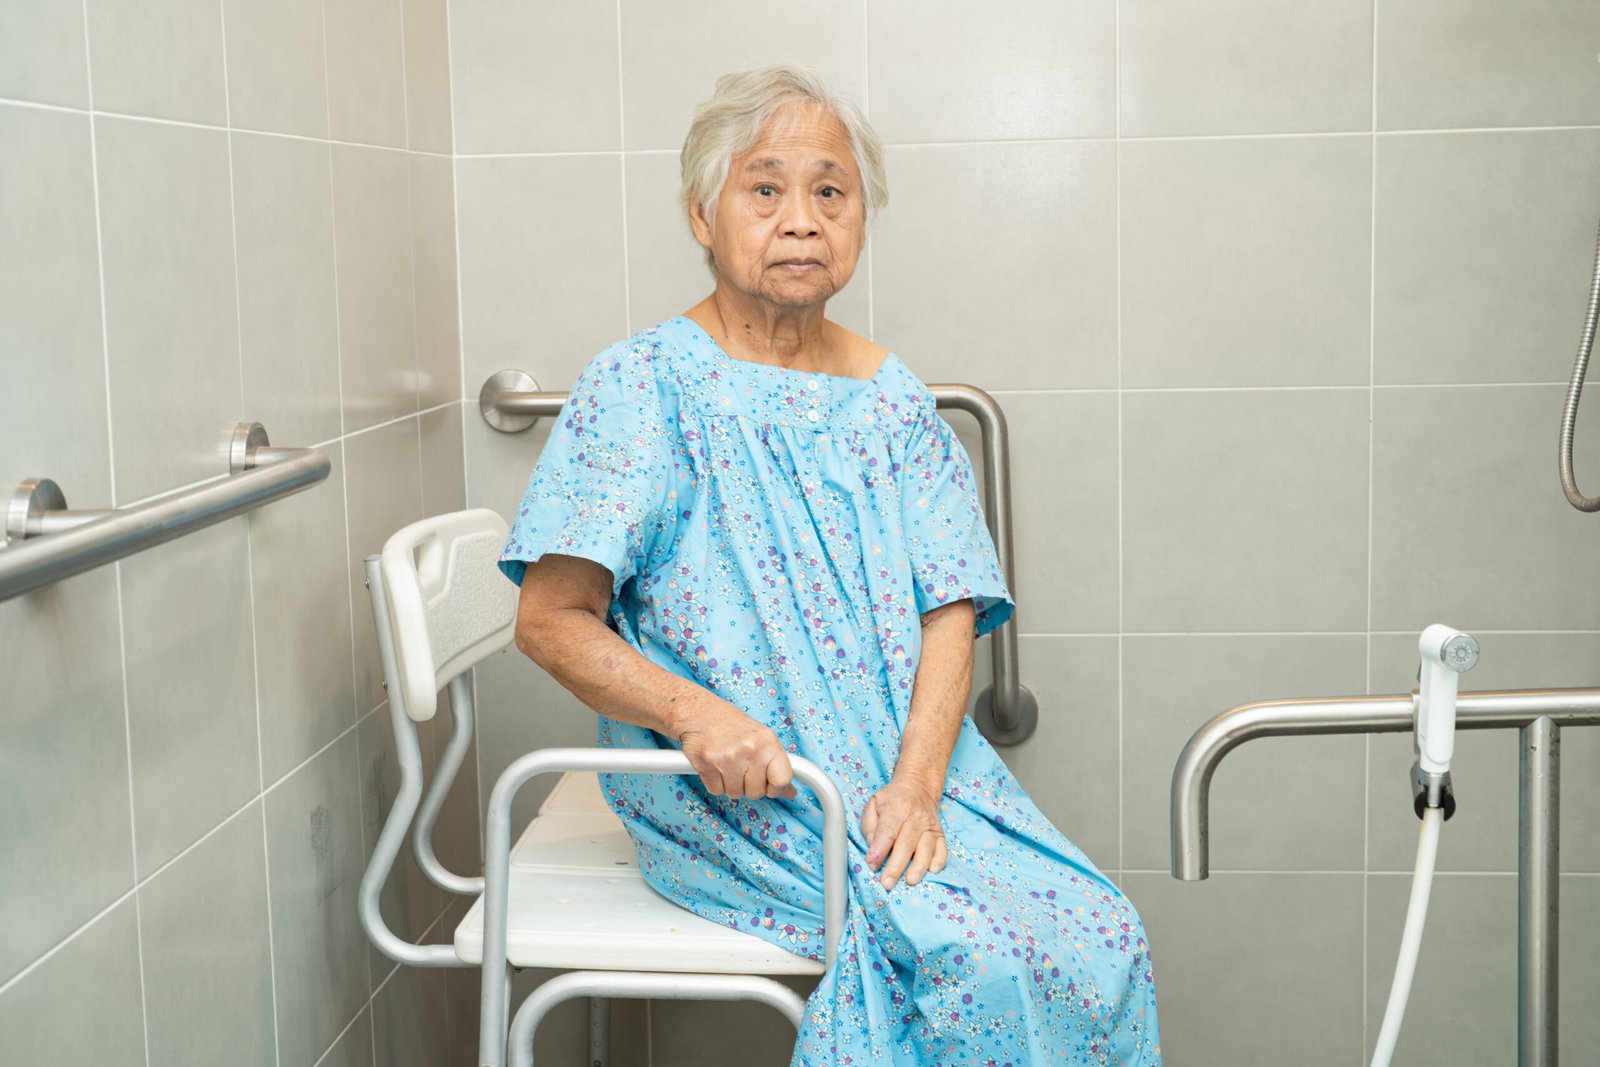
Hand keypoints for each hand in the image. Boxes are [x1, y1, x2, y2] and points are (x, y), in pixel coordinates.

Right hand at [674, 694, 797, 799]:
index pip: (782, 779)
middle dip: (749, 786)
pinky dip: (715, 783)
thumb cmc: (730, 725)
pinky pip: (717, 791)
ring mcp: (728, 758)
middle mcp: (750, 749)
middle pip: (757, 792)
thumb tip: (789, 791)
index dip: (777, 788)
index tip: (771, 786)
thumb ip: (775, 764)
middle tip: (742, 768)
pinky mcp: (707, 765)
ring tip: (727, 764)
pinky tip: (715, 766)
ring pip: (735, 794)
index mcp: (768, 741)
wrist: (699, 713)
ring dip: (731, 784)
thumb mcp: (760, 738)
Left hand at [861, 777, 947, 889]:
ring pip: (926, 848)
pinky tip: (932, 870)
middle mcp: (916, 817)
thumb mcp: (874, 804)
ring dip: (919, 866)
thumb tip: (873, 849)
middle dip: (896, 865)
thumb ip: (869, 826)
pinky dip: (939, 860)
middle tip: (887, 883)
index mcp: (896, 807)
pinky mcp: (940, 833)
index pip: (887, 831)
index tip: (872, 864)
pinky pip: (943, 848)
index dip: (879, 849)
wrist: (918, 786)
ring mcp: (930, 826)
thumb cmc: (892, 799)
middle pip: (906, 843)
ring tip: (910, 881)